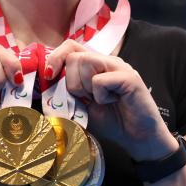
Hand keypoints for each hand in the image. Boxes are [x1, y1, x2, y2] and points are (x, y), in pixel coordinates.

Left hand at [45, 39, 176, 160]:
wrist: (139, 138)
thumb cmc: (112, 121)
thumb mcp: (83, 105)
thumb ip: (68, 91)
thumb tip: (46, 83)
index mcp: (95, 65)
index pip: (70, 46)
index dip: (56, 57)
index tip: (49, 75)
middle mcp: (107, 61)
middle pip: (74, 56)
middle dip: (73, 82)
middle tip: (87, 98)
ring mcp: (119, 67)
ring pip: (85, 62)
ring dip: (86, 87)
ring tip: (100, 100)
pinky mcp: (129, 77)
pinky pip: (99, 81)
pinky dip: (101, 96)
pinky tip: (112, 102)